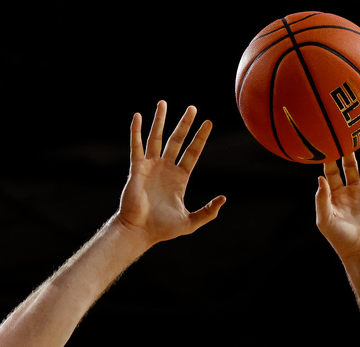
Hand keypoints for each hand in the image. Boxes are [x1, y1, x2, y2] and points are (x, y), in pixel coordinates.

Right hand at [114, 101, 225, 243]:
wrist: (139, 231)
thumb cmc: (162, 229)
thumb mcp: (190, 222)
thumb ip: (208, 212)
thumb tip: (224, 199)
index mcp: (179, 178)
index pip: (192, 152)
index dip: (200, 138)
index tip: (208, 122)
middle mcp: (165, 168)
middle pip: (177, 140)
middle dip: (184, 124)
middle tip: (192, 108)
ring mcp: (150, 167)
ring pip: (156, 138)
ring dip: (160, 120)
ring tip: (163, 103)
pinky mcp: (136, 168)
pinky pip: (136, 146)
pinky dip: (135, 131)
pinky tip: (137, 116)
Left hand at [315, 139, 359, 260]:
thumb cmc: (340, 239)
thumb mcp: (324, 219)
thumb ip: (321, 198)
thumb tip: (320, 177)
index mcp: (337, 196)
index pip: (333, 173)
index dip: (330, 160)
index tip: (328, 145)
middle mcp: (354, 192)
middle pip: (352, 167)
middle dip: (350, 153)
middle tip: (348, 136)